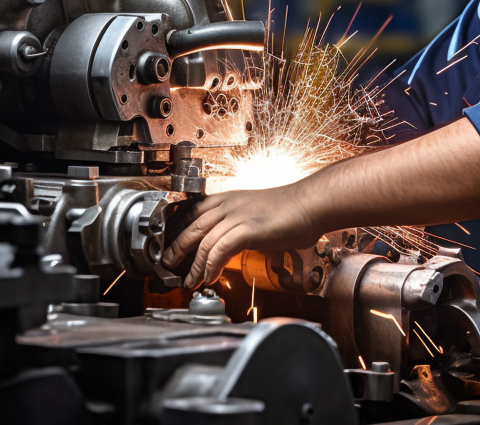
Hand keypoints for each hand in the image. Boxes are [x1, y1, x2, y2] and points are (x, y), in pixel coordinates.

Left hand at [161, 184, 322, 287]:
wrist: (310, 204)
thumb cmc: (289, 209)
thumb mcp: (253, 211)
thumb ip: (237, 223)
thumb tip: (227, 242)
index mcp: (226, 199)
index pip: (191, 212)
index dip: (178, 231)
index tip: (172, 247)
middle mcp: (227, 204)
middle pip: (191, 227)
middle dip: (177, 249)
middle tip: (169, 265)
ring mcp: (237, 216)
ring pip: (204, 241)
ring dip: (194, 265)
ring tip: (191, 280)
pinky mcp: (248, 229)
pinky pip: (221, 249)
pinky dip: (212, 265)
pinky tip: (210, 276)